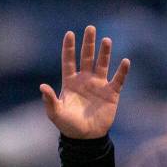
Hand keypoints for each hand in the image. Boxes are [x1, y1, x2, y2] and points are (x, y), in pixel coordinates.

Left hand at [41, 25, 130, 139]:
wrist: (86, 138)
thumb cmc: (68, 125)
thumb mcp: (56, 113)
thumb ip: (49, 100)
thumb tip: (42, 86)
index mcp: (70, 82)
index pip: (69, 61)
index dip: (69, 48)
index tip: (69, 33)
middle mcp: (85, 79)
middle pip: (87, 57)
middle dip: (88, 43)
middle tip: (90, 28)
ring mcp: (99, 85)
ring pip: (102, 64)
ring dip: (104, 53)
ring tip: (106, 40)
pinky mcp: (111, 93)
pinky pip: (118, 80)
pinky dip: (122, 71)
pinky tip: (125, 61)